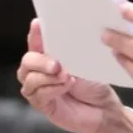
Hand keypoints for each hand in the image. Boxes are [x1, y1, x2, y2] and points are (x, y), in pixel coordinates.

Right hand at [17, 19, 131, 132]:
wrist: (105, 108)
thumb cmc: (96, 83)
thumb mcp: (84, 63)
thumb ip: (69, 54)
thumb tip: (61, 44)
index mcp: (50, 57)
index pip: (36, 43)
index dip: (34, 34)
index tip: (38, 23)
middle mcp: (41, 72)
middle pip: (27, 62)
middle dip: (40, 61)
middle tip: (57, 65)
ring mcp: (40, 89)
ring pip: (29, 80)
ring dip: (47, 77)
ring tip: (66, 77)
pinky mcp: (43, 105)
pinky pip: (38, 96)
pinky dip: (51, 89)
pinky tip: (66, 86)